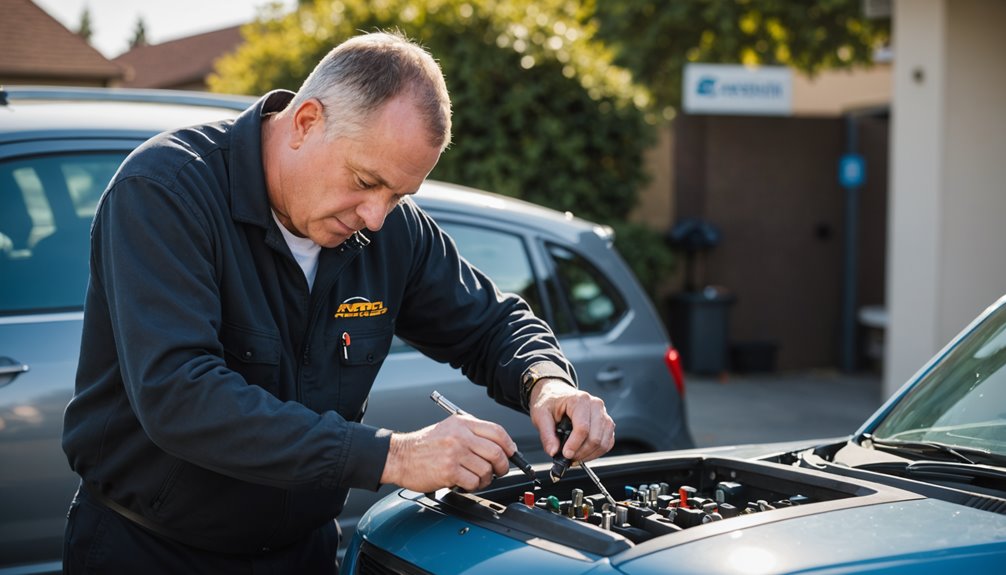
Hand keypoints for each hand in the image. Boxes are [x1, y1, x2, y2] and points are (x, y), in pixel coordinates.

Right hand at [381, 414, 514, 492]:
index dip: (509, 445)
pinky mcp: (449, 471)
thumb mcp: (449, 428)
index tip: (511, 453)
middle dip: (502, 466)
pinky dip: (473, 486)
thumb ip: (472, 433)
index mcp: (462, 423)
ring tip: (476, 478)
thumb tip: (500, 446)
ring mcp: (455, 453)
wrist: (399, 456)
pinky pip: (474, 482)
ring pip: (487, 470)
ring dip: (486, 479)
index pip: (497, 432)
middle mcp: (460, 436)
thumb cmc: (424, 445)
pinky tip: (465, 483)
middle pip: (496, 452)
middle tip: (499, 471)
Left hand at [529, 379, 614, 462]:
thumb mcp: (541, 415)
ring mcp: (603, 414)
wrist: (556, 393)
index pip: (583, 427)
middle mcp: (595, 405)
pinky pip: (608, 442)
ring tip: (575, 456)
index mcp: (579, 400)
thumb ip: (546, 434)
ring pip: (604, 442)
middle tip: (568, 457)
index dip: (574, 445)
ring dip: (589, 454)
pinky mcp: (606, 423)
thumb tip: (553, 452)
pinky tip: (584, 453)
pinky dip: (597, 452)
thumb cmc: (550, 401)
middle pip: (595, 437)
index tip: (565, 454)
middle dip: (581, 452)